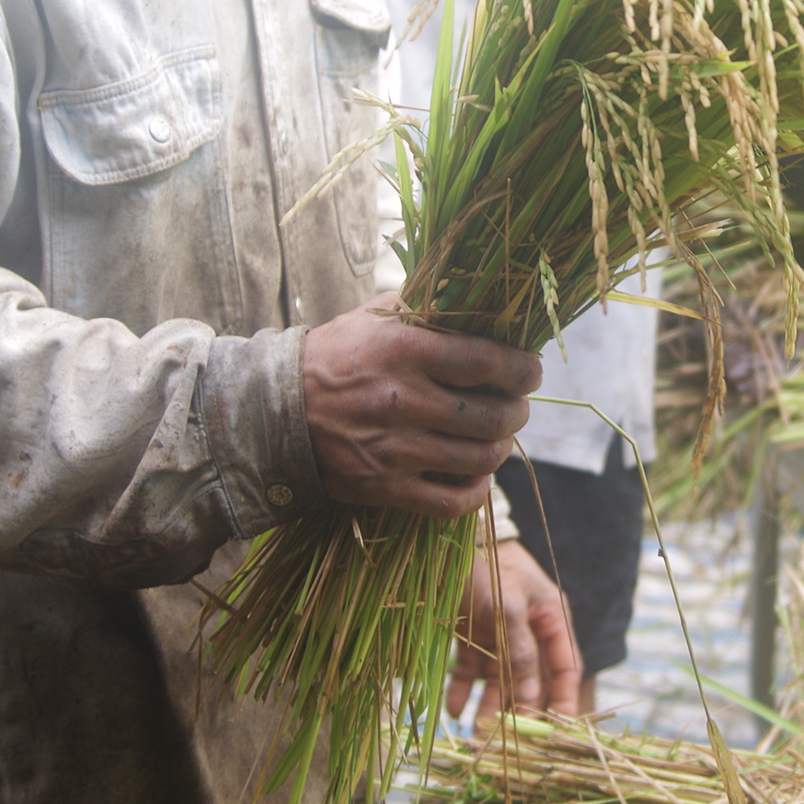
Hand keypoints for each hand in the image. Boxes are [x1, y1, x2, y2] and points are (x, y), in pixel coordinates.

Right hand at [301, 294, 541, 517]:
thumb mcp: (377, 316)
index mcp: (404, 351)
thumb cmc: (336, 356)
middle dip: (518, 411)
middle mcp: (402, 400)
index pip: (487, 361)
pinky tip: (475, 474)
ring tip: (496, 435)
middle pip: (493, 416)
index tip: (530, 370)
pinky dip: (476, 492)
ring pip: (481, 459)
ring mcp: (393, 449)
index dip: (523, 368)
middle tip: (514, 404)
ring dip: (501, 447)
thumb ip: (428, 307)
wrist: (273, 410)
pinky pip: (451, 504)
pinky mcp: (382, 488)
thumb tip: (483, 300)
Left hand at [446, 538, 581, 729]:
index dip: (563, 698)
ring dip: (490, 705)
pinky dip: (463, 689)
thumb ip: (520, 652)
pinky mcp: (472, 635)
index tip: (558, 730)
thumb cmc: (488, 568)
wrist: (447, 544)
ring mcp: (500, 634)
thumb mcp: (507, 609)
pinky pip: (472, 670)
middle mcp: (529, 630)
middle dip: (520, 708)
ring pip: (500, 679)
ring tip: (476, 730)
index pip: (565, 666)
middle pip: (531, 679)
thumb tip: (530, 697)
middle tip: (509, 739)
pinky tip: (454, 709)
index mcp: (550, 617)